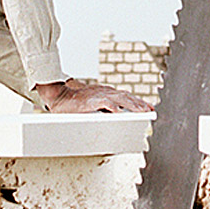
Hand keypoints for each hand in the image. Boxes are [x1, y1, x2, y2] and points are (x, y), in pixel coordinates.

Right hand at [30, 78, 152, 113]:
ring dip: (132, 105)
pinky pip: (105, 103)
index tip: (148, 107)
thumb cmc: (75, 102)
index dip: (138, 102)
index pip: (126, 96)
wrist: (59, 95)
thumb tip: (118, 115)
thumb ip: (106, 107)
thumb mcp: (94, 102)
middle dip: (139, 104)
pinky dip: (113, 107)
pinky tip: (121, 112)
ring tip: (142, 112)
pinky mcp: (91, 100)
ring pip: (120, 99)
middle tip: (150, 111)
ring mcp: (99, 95)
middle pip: (127, 97)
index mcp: (107, 93)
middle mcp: (105, 92)